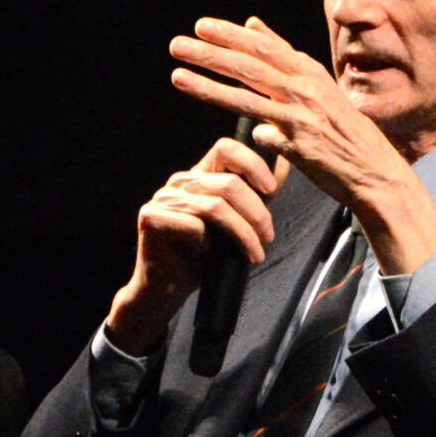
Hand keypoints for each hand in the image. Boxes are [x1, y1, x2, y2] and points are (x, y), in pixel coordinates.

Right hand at [106, 128, 289, 353]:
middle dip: (257, 212)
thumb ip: (255, 194)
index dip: (253, 164)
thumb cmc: (204, 255)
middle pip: (228, 183)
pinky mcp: (151, 219)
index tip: (271, 190)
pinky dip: (212, 245)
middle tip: (268, 237)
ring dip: (244, 233)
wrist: (168, 288)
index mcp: (199, 175)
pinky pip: (195, 227)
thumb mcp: (236, 221)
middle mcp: (179, 182)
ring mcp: (163, 199)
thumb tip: (284, 165)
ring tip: (255, 253)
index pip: (226, 148)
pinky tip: (216, 259)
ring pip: (216, 206)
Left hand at [168, 16, 435, 274]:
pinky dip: (243, 121)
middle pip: (250, 65)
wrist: (375, 171)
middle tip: (178, 44)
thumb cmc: (343, 130)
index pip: (263, 48)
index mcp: (309, 72)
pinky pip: (264, 130)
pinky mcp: (301, 144)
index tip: (201, 26)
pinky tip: (222, 126)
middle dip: (211, 52)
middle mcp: (306, 88)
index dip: (230, 35)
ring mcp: (303, 115)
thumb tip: (252, 24)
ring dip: (209, 83)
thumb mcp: (317, 86)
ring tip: (177, 73)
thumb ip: (284, 57)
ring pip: (247, 94)